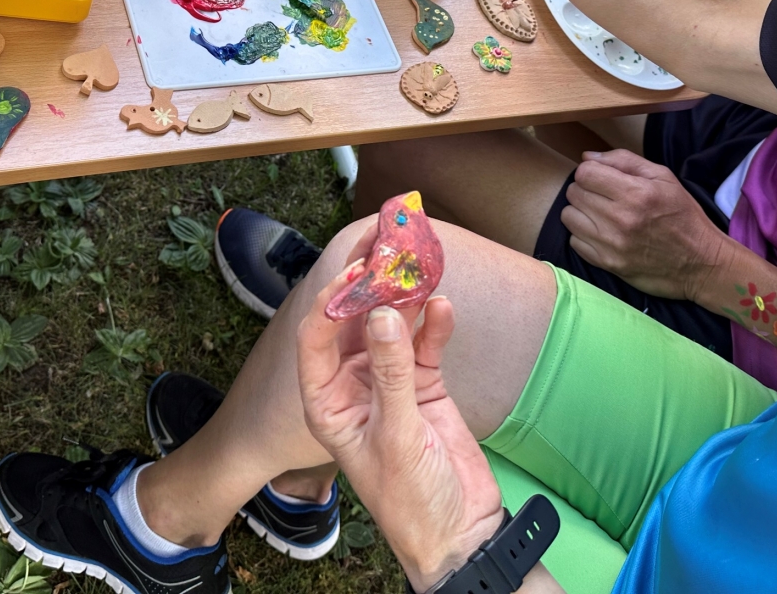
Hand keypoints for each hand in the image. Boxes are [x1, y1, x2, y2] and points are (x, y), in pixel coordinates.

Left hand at [298, 256, 502, 591]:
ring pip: (391, 324)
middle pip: (354, 321)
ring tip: (418, 262)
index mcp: (328, 401)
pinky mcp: (423, 383)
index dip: (332, 301)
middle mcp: (353, 384)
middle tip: (386, 245)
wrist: (459, 532)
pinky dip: (433, 323)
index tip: (356, 272)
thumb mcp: (397, 435)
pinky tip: (443, 305)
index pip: (316, 337)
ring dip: (404, 295)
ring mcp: (389, 381)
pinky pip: (424, 342)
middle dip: (369, 284)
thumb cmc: (411, 500)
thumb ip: (391, 374)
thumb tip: (385, 315)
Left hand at [562, 150, 731, 301]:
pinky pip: (575, 241)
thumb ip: (624, 160)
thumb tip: (586, 157)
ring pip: (568, 216)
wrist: (701, 263)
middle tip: (604, 196)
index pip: (584, 173)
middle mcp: (620, 219)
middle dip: (586, 189)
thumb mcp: (663, 177)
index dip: (591, 171)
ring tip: (601, 214)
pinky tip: (602, 233)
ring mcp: (611, 245)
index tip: (602, 178)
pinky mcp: (607, 265)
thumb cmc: (683, 216)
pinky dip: (584, 235)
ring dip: (581, 211)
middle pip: (574, 193)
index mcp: (636, 193)